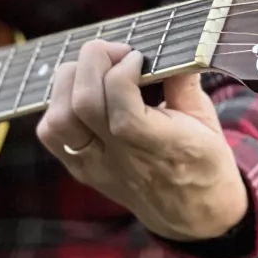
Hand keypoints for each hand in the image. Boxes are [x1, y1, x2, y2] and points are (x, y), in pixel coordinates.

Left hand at [36, 40, 248, 241]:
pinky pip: (50, 134)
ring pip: (57, 120)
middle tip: (116, 54)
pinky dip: (58, 107)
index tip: (139, 57)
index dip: (123, 71)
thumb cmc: (201, 159)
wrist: (191, 213)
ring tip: (96, 72)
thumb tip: (164, 44)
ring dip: (70, 82)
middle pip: (82, 105)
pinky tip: (85, 96)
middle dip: (93, 62)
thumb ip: (183, 81)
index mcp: (162, 147)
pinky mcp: (80, 170)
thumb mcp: (207, 119)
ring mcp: (96, 168)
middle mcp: (122, 160)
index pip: (122, 108)